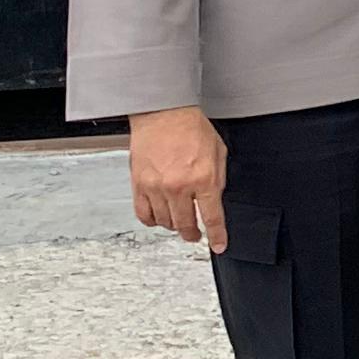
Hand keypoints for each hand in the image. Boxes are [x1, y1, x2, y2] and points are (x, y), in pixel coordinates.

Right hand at [130, 106, 228, 252]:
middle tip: (195, 235)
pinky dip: (152, 220)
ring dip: (174, 226)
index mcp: (203, 178)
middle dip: (193, 234)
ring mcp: (157, 188)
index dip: (217, 235)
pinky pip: (144, 214)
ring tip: (179, 222)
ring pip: (165, 222)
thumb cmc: (191, 128)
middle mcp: (179, 186)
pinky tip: (159, 217)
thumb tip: (215, 200)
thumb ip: (218, 179)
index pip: (212, 217)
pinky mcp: (139, 185)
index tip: (218, 245)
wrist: (164, 114)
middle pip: (186, 224)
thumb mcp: (218, 152)